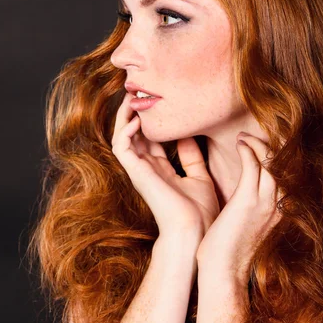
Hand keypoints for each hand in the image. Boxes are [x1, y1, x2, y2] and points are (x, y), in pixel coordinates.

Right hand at [111, 92, 219, 239]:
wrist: (196, 232)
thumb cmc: (201, 211)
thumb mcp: (199, 176)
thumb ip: (191, 156)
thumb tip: (188, 135)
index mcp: (161, 169)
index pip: (150, 138)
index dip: (150, 119)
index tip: (157, 100)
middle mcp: (147, 168)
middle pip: (133, 133)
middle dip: (134, 111)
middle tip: (138, 90)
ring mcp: (140, 170)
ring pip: (122, 137)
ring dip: (124, 116)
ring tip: (131, 97)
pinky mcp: (136, 173)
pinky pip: (122, 147)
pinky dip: (125, 131)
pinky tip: (137, 120)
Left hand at [196, 133, 281, 283]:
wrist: (223, 273)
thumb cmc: (228, 250)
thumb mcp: (247, 225)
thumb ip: (251, 207)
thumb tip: (243, 195)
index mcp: (279, 211)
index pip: (287, 175)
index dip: (277, 156)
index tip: (261, 145)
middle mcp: (278, 206)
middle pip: (284, 165)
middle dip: (269, 146)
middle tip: (250, 137)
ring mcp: (265, 203)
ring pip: (272, 162)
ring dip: (258, 144)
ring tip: (244, 137)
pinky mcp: (248, 201)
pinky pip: (254, 166)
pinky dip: (248, 150)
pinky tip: (240, 144)